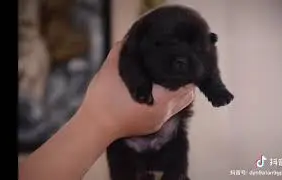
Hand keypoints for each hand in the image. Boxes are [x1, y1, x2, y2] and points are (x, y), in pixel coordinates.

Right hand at [77, 41, 194, 138]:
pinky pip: (168, 112)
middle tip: (174, 68)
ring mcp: (158, 121)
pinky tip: (157, 92)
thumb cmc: (103, 102)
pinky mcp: (152, 126)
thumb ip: (121, 53)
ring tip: (166, 79)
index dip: (187, 71)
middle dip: (184, 81)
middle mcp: (164, 112)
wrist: (94, 127)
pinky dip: (168, 101)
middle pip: (187, 95)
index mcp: (160, 99)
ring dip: (177, 92)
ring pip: (179, 104)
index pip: (187, 84)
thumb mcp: (110, 71)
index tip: (179, 61)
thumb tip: (129, 39)